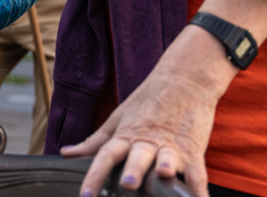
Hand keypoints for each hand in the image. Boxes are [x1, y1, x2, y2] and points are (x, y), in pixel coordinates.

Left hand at [63, 34, 226, 196]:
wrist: (184, 80)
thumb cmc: (147, 102)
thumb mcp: (118, 119)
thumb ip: (94, 141)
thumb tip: (66, 153)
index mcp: (125, 135)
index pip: (105, 155)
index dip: (94, 175)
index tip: (86, 195)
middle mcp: (147, 142)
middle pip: (137, 156)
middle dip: (132, 170)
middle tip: (127, 183)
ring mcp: (171, 146)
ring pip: (167, 159)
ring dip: (166, 168)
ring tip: (165, 174)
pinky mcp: (193, 150)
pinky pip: (197, 173)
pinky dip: (199, 189)